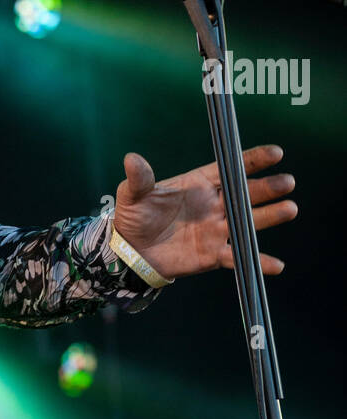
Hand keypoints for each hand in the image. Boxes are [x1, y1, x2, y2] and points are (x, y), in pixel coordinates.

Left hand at [111, 145, 297, 279]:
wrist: (130, 252)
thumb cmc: (133, 217)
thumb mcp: (132, 194)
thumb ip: (139, 179)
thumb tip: (132, 159)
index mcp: (198, 184)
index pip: (229, 169)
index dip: (252, 161)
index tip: (276, 153)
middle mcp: (213, 205)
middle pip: (244, 194)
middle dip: (267, 188)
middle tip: (287, 182)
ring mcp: (216, 229)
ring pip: (248, 222)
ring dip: (270, 216)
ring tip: (290, 208)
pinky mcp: (213, 254)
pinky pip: (237, 257)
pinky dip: (257, 261)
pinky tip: (276, 265)